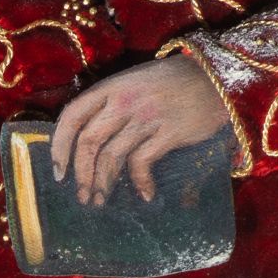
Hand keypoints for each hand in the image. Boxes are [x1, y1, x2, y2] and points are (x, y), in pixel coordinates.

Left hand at [51, 55, 233, 206]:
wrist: (218, 77)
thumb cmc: (174, 83)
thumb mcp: (135, 82)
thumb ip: (111, 105)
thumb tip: (88, 141)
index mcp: (112, 87)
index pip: (72, 116)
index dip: (59, 146)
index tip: (58, 171)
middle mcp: (125, 100)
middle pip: (88, 142)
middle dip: (80, 174)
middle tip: (82, 196)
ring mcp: (146, 116)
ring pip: (111, 157)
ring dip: (102, 185)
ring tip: (101, 201)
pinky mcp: (169, 131)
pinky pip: (141, 163)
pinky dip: (140, 182)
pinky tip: (144, 194)